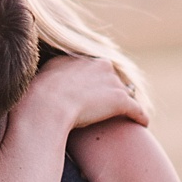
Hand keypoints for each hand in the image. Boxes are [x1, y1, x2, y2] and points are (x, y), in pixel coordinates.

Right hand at [19, 55, 148, 132]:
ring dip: (126, 103)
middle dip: (112, 90)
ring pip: (125, 93)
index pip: (94, 69)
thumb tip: (47, 81)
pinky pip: (136, 108)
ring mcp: (111, 82)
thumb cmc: (38, 96)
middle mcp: (99, 65)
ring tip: (130, 115)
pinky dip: (140, 115)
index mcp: (80, 59)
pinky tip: (143, 122)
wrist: (46, 107)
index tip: (96, 93)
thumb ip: (51, 75)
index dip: (96, 83)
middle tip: (112, 105)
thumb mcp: (42, 77)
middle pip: (112, 78)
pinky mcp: (120, 100)